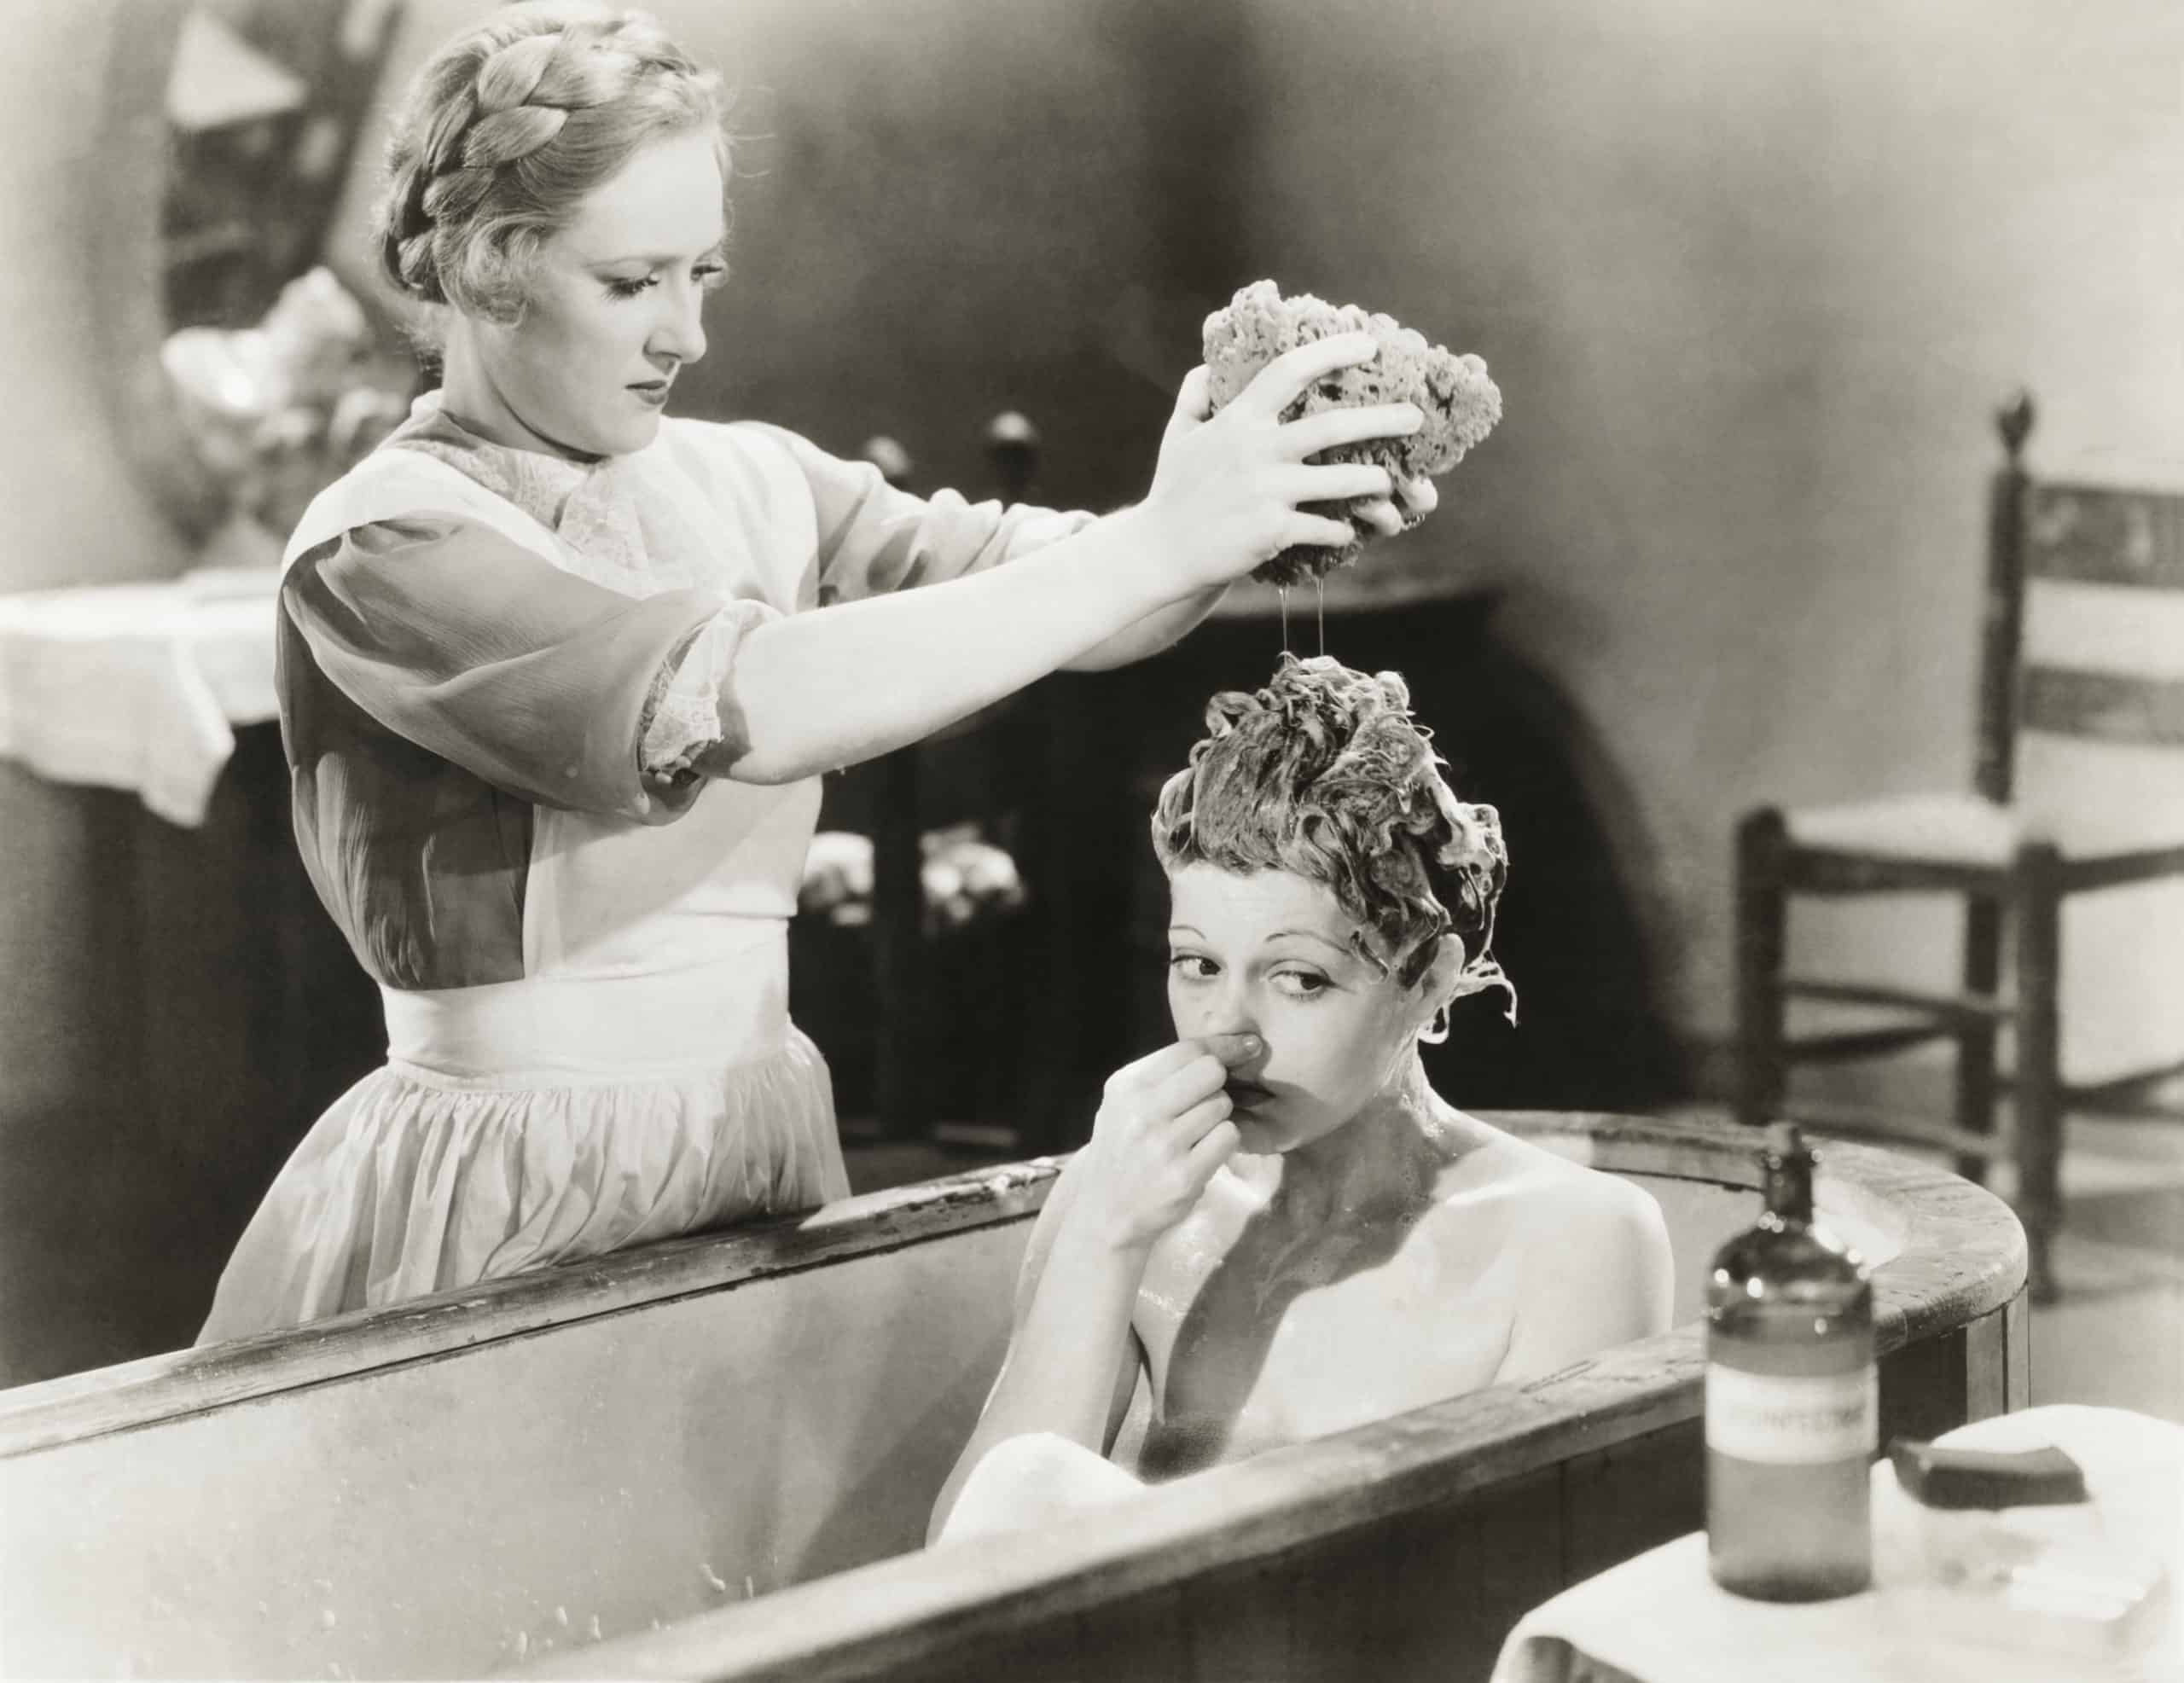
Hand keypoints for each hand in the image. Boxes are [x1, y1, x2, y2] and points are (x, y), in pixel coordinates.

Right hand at [1071, 1035, 1257, 1253]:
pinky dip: (1224, 1143)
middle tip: (1205, 1104)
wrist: (1106, 1212)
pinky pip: (1229, 1137)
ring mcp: (1164, 1145)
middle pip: (1211, 1072)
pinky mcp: (1185, 1175)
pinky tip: (1203, 1153)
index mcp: (1126, 1086)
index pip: (1187, 1049)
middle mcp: (1142, 1111)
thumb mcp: (1123, 1103)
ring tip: (1195, 1135)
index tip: (1247, 1046)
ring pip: (1223, 1105)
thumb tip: (1229, 1047)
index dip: (1223, 1046)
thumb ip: (1163, 1075)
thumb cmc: (1122, 1150)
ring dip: (1218, 1118)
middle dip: (1218, 1085)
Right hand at [1136, 334, 1424, 591]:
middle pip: (1331, 427)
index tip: (1368, 345)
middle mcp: (1254, 451)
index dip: (1331, 353)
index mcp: (1237, 420)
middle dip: (1380, 420)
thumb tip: (1206, 364)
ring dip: (1373, 481)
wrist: (1159, 551)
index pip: (1288, 372)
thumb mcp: (1178, 435)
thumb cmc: (1172, 491)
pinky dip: (1341, 528)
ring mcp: (1265, 491)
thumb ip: (1194, 396)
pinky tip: (1350, 528)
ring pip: (1338, 482)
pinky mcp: (1271, 530)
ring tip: (1390, 481)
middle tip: (1415, 416)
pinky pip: (1323, 526)